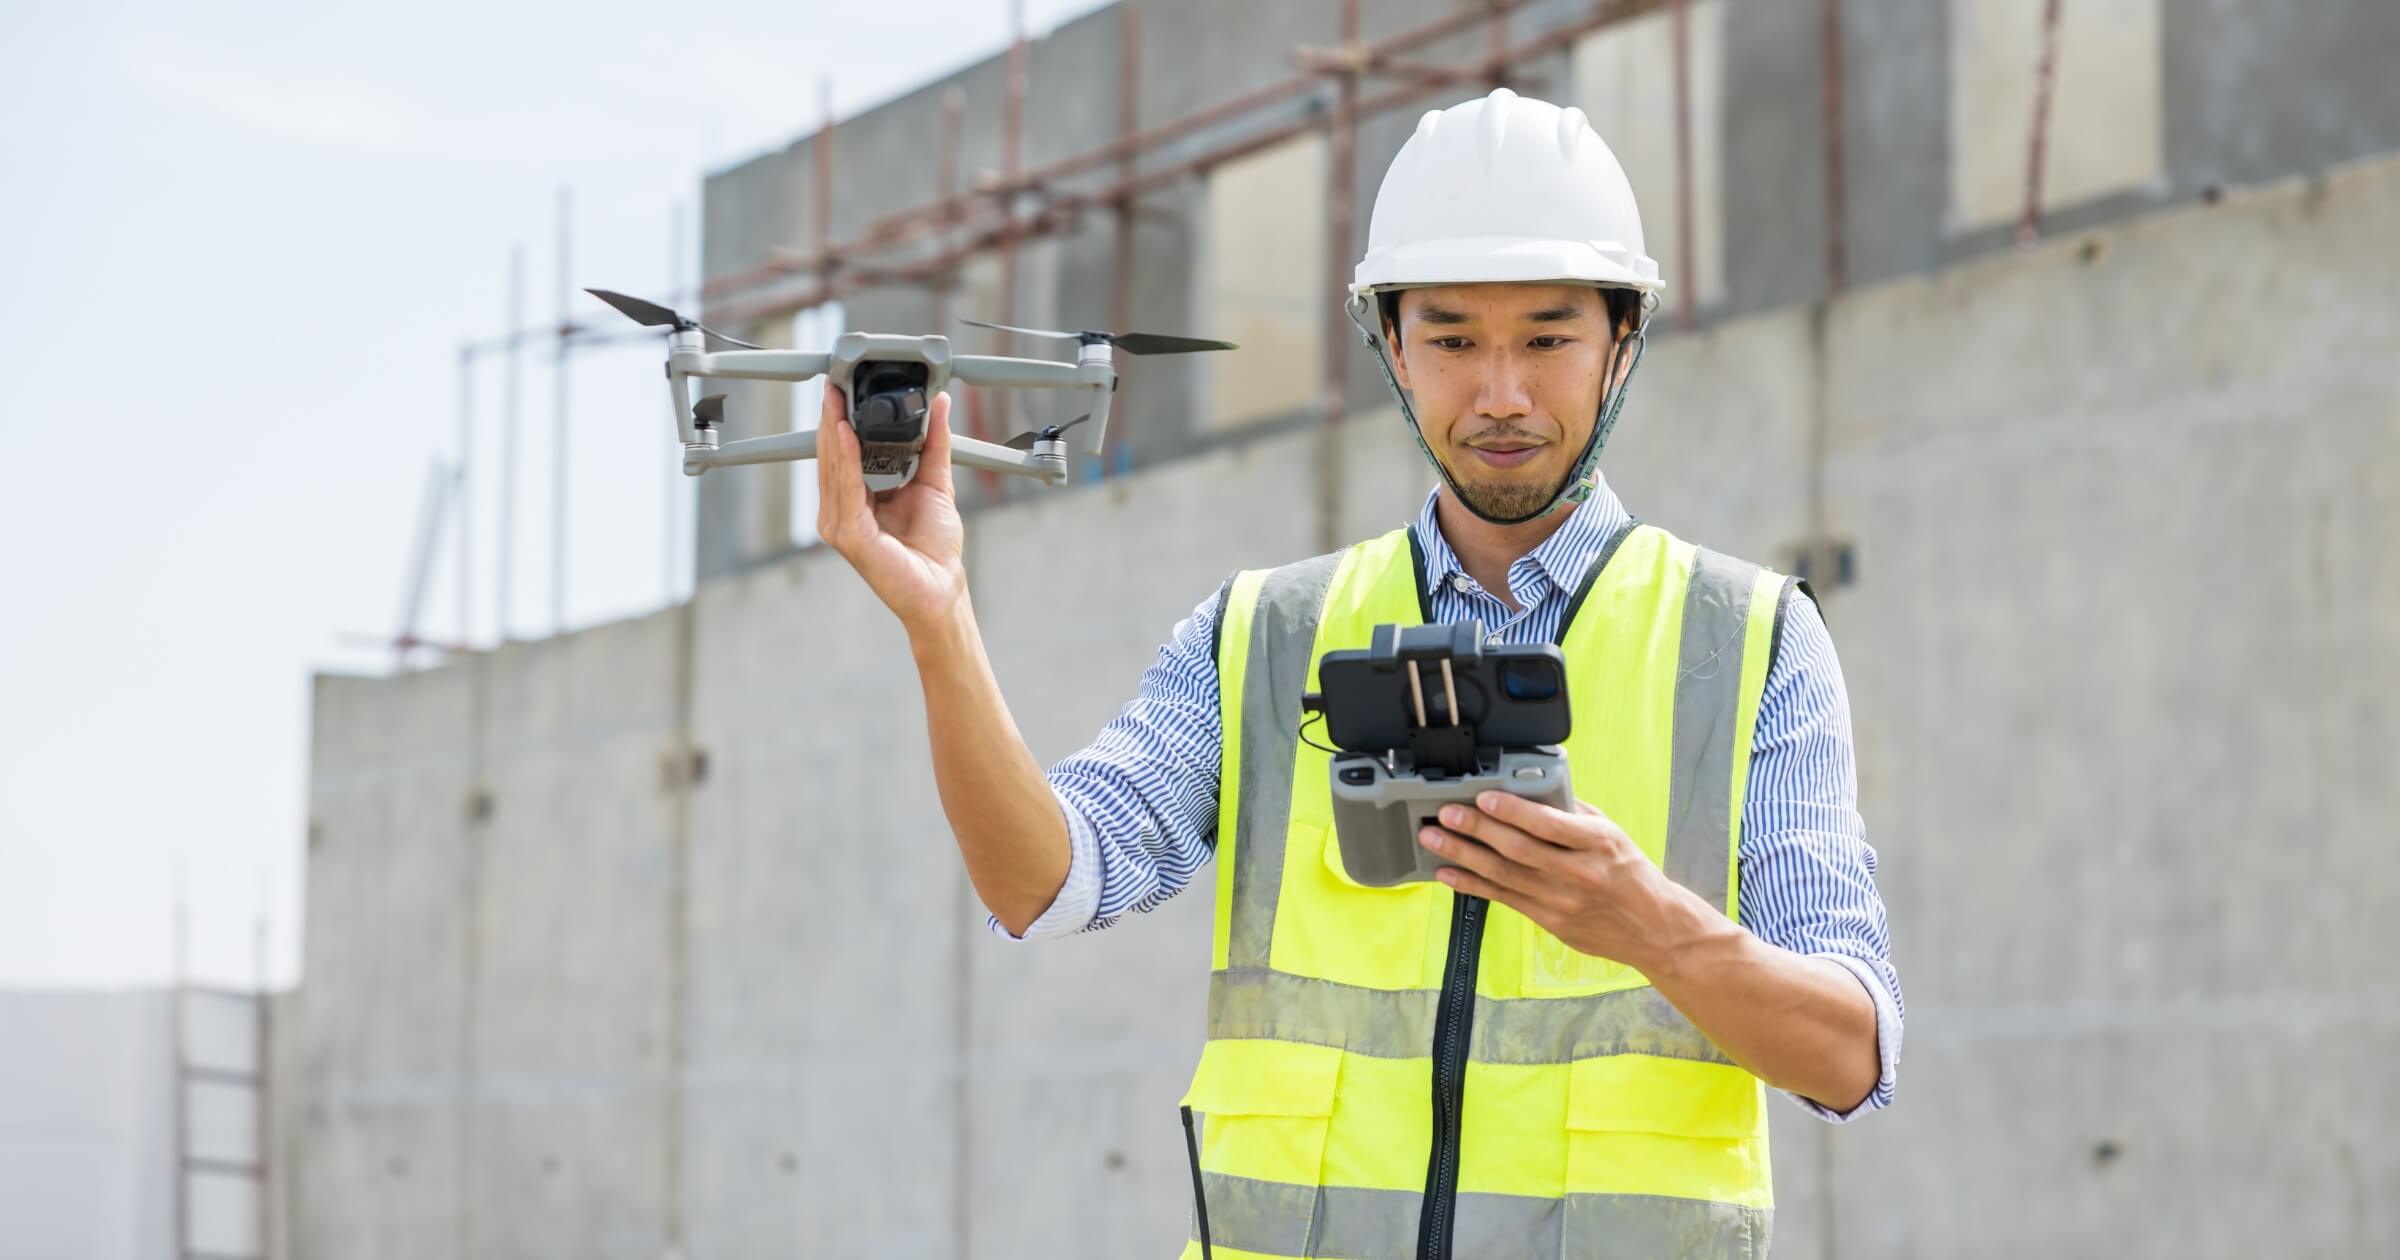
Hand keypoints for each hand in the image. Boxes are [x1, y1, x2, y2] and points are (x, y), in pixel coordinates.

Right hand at [815, 384, 968, 637]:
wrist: (942, 589)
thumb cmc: (934, 549)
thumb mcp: (936, 482)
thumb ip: (935, 443)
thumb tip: (940, 405)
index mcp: (856, 500)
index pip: (840, 453)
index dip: (840, 420)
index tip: (843, 389)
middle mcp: (842, 511)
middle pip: (831, 456)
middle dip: (832, 418)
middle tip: (834, 384)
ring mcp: (841, 525)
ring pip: (833, 468)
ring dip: (834, 432)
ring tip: (835, 400)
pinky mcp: (851, 536)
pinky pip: (846, 489)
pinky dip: (846, 459)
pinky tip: (846, 434)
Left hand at [1418, 792, 1711, 978]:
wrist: (1653, 927)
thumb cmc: (1629, 872)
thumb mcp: (1610, 833)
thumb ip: (1572, 812)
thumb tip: (1530, 790)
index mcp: (1598, 842)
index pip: (1549, 824)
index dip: (1512, 810)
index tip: (1484, 795)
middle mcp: (1579, 873)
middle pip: (1518, 849)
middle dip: (1476, 828)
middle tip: (1445, 813)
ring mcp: (1562, 901)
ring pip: (1503, 875)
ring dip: (1463, 855)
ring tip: (1433, 839)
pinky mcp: (1549, 921)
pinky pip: (1503, 899)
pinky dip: (1471, 885)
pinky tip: (1447, 873)